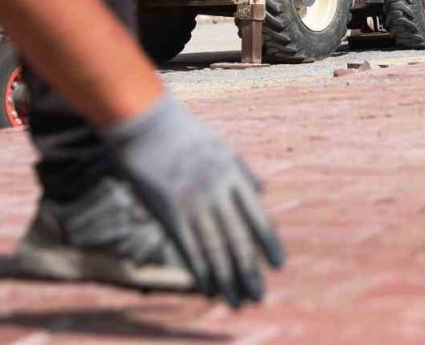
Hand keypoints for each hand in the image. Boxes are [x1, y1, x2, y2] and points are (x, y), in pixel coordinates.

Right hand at [103, 97, 285, 307]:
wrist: (146, 124)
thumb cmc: (184, 134)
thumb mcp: (220, 146)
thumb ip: (242, 171)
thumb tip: (264, 191)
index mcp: (232, 174)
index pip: (257, 215)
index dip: (268, 243)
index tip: (278, 265)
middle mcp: (216, 192)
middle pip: (237, 239)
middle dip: (248, 271)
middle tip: (258, 296)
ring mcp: (192, 204)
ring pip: (215, 249)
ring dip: (227, 279)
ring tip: (236, 301)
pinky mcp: (169, 214)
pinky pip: (189, 249)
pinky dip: (201, 271)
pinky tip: (209, 288)